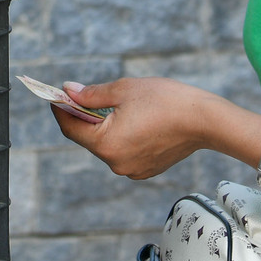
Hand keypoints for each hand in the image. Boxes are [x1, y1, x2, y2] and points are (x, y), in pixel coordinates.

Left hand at [52, 77, 221, 180]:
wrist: (205, 121)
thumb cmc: (165, 101)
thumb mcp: (123, 90)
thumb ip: (91, 94)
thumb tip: (68, 91)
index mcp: (107, 145)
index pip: (71, 128)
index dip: (60, 110)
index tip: (55, 96)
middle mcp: (116, 164)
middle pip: (89, 138)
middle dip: (83, 116)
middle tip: (81, 95)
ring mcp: (132, 170)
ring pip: (107, 145)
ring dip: (104, 126)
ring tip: (112, 105)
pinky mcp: (146, 170)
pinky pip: (123, 152)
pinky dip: (121, 136)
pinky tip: (132, 120)